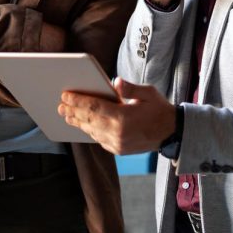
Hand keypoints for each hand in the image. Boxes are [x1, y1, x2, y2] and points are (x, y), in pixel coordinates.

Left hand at [58, 78, 175, 154]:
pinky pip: (98, 139)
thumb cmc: (159, 110)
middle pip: (89, 120)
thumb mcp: (148, 93)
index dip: (78, 101)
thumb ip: (130, 88)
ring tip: (66, 114)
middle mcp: (118, 133)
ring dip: (78, 122)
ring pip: (92, 131)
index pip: (95, 108)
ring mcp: (117, 144)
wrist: (172, 133)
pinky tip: (82, 124)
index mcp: (124, 118)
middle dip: (73, 111)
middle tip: (60, 104)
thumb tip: (115, 82)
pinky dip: (89, 130)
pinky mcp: (118, 150)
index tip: (66, 95)